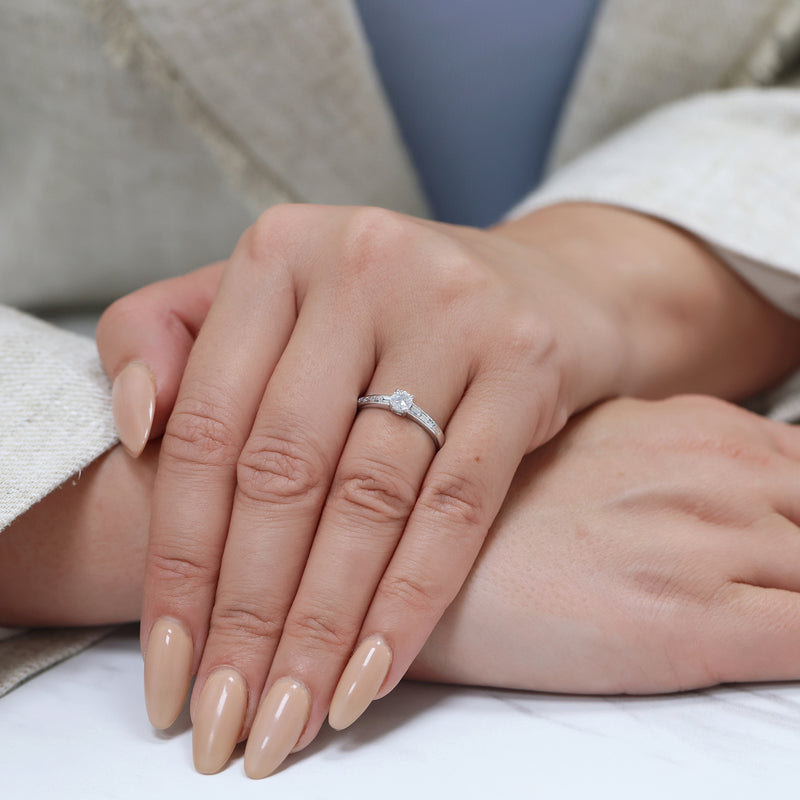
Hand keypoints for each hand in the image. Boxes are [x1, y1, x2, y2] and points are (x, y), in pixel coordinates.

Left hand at [96, 202, 799, 776]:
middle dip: (249, 610)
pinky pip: (457, 504)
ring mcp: (451, 310)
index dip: (180, 553)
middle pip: (283, 469)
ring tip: (292, 713)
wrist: (539, 291)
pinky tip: (374, 671)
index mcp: (280, 251)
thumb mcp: (278, 302)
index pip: (206, 423)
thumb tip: (135, 425)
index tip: (171, 658)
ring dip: (323, 623)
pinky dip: (412, 599)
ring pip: (369, 497)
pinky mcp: (524, 363)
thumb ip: (175, 341)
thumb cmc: (388, 312)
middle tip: (231, 712)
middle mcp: (361, 265)